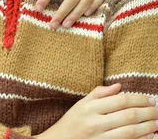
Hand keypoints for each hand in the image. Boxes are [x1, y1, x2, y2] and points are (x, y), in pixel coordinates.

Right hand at [36, 84, 157, 138]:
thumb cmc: (71, 123)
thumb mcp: (81, 104)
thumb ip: (99, 93)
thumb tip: (119, 86)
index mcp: (90, 107)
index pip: (119, 100)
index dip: (137, 99)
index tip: (149, 99)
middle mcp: (95, 122)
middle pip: (127, 115)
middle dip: (146, 112)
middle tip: (157, 110)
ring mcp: (99, 138)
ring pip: (129, 132)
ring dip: (146, 127)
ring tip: (156, 123)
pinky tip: (148, 136)